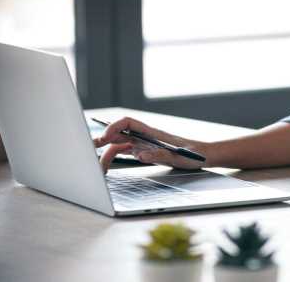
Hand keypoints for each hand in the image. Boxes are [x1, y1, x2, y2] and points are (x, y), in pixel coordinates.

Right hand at [92, 116, 207, 172]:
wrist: (204, 156)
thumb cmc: (193, 154)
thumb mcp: (178, 156)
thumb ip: (159, 155)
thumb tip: (140, 155)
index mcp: (152, 133)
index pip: (128, 122)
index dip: (114, 126)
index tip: (104, 137)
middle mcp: (145, 137)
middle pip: (119, 134)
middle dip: (102, 139)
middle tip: (86, 149)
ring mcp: (144, 144)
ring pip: (119, 145)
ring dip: (106, 153)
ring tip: (94, 166)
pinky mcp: (145, 152)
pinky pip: (125, 153)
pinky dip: (113, 158)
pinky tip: (106, 167)